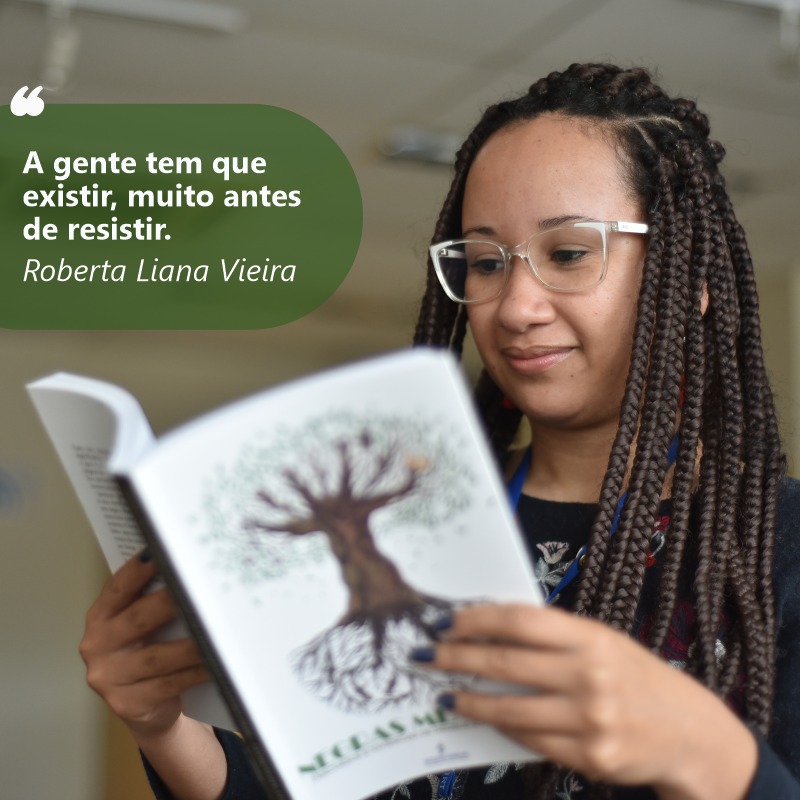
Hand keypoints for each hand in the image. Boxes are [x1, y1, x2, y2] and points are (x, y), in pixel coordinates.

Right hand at [79, 551, 208, 739]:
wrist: (146, 708)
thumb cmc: (147, 652)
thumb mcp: (140, 625)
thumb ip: (150, 600)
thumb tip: (188, 571)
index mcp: (100, 618)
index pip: (118, 589)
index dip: (137, 571)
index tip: (158, 553)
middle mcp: (98, 645)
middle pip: (139, 619)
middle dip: (170, 603)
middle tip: (197, 590)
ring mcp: (111, 677)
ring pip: (158, 656)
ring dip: (191, 644)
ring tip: (216, 632)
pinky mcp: (129, 703)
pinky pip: (170, 684)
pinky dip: (195, 672)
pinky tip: (214, 663)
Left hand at [417, 604, 756, 799]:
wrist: (689, 732)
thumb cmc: (636, 677)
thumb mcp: (602, 641)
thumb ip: (553, 636)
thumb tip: (489, 627)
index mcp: (590, 636)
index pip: (519, 621)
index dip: (475, 620)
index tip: (444, 622)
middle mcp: (589, 675)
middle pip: (506, 664)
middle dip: (457, 659)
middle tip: (426, 656)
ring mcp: (590, 720)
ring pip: (511, 710)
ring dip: (470, 701)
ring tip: (446, 695)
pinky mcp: (590, 758)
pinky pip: (530, 741)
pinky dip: (502, 728)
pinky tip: (485, 718)